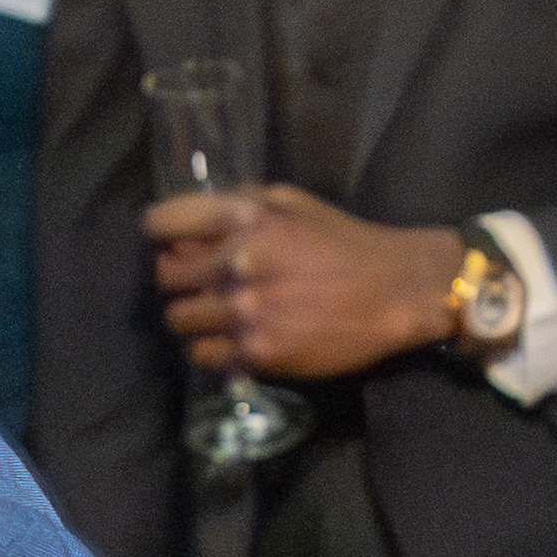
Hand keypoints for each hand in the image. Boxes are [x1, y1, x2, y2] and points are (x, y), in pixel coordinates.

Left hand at [147, 184, 464, 381]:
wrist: (396, 292)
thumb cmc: (343, 242)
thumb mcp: (289, 203)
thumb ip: (236, 207)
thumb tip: (189, 227)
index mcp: (243, 217)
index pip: (161, 222)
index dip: (161, 233)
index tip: (172, 242)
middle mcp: (236, 263)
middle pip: (164, 275)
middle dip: (177, 277)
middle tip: (199, 281)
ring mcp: (244, 312)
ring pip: (177, 319)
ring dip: (193, 315)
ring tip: (217, 313)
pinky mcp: (257, 352)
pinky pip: (202, 354)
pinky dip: (212, 347)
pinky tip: (234, 338)